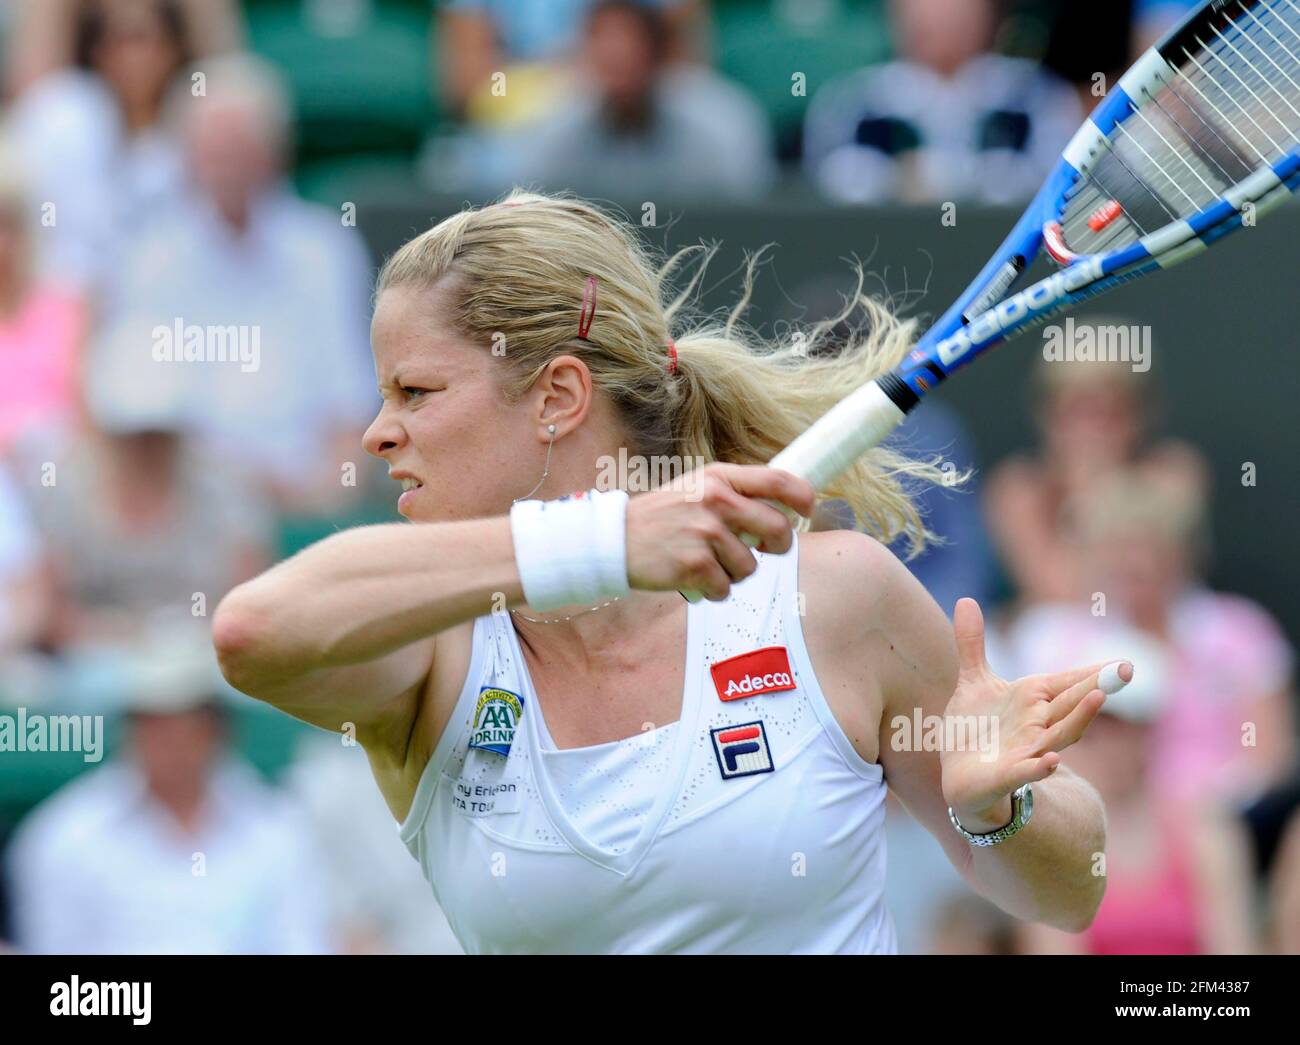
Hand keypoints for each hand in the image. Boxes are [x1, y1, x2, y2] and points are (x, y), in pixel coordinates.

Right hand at [624, 463, 814, 600]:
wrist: (615, 540)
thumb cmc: (662, 518)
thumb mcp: (697, 489)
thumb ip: (736, 493)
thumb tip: (783, 509)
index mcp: (720, 478)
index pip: (778, 481)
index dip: (802, 497)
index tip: (807, 511)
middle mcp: (716, 500)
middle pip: (777, 530)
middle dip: (776, 547)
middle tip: (761, 550)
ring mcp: (705, 532)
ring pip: (751, 566)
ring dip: (733, 573)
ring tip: (706, 562)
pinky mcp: (694, 564)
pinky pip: (726, 588)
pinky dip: (713, 590)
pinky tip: (693, 578)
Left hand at [940, 598, 1132, 831]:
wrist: (959, 776)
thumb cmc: (974, 728)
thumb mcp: (973, 682)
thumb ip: (972, 643)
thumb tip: (965, 600)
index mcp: (1033, 699)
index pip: (1068, 682)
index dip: (1093, 671)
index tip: (1124, 662)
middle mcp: (1037, 724)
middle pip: (1072, 704)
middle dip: (1097, 687)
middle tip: (1125, 670)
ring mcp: (1026, 751)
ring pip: (1059, 735)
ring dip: (1078, 719)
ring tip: (1096, 698)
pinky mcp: (1006, 775)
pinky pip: (1027, 771)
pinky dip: (1039, 767)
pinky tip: (1051, 762)